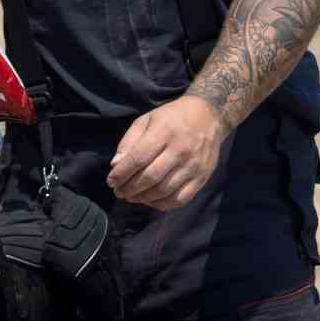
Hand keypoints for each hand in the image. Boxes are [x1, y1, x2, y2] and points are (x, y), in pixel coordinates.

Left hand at [106, 94, 228, 210]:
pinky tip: (151, 200)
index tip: (111, 181)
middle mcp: (180, 150)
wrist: (209, 116)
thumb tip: (116, 165)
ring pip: (164, 191)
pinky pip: (180, 199)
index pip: (138, 158)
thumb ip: (129, 141)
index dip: (122, 173)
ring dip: (143, 198)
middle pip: (150, 177)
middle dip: (130, 189)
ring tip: (131, 197)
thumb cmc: (172, 117)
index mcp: (164, 132)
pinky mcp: (202, 178)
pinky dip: (162, 204)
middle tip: (119, 192)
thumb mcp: (147, 120)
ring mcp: (193, 166)